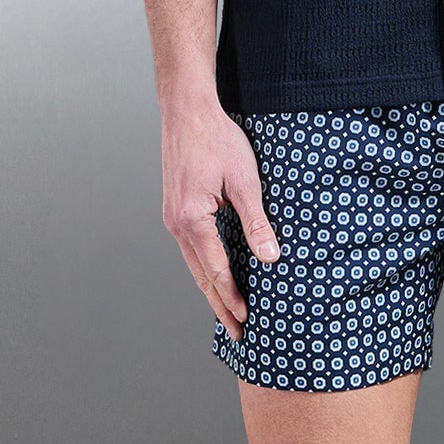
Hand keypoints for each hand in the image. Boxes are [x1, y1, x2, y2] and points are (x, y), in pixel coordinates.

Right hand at [161, 96, 279, 335]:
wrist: (187, 110)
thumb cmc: (216, 139)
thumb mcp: (244, 181)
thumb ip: (257, 222)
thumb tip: (271, 259)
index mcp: (192, 220)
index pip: (216, 271)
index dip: (233, 298)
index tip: (247, 320)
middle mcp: (177, 224)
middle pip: (201, 277)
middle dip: (220, 305)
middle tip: (237, 333)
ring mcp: (173, 218)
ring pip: (194, 265)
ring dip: (211, 290)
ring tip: (228, 312)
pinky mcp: (176, 209)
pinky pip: (192, 249)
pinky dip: (205, 268)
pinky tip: (216, 275)